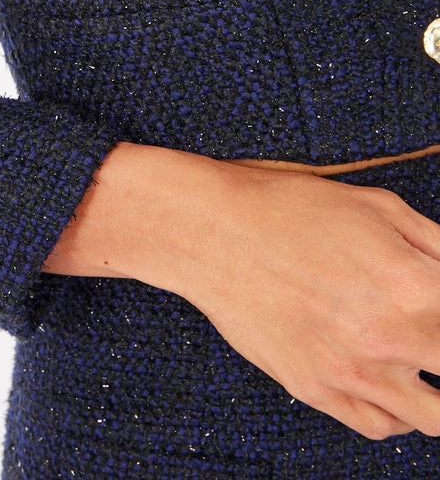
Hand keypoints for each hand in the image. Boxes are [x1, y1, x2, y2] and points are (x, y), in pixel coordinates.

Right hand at [173, 159, 439, 439]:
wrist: (213, 231)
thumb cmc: (290, 207)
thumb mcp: (378, 206)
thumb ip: (436, 246)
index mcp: (414, 285)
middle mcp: (390, 337)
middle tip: (435, 336)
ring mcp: (351, 371)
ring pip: (432, 418)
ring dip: (438, 396)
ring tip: (424, 366)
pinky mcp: (315, 389)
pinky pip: (379, 426)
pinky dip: (399, 415)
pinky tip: (395, 388)